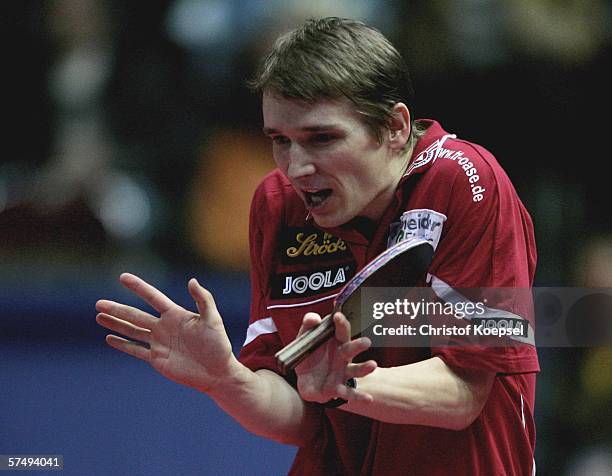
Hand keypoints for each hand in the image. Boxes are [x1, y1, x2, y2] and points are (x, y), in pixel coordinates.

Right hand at [96, 273, 235, 392]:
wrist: (217, 372)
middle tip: (98, 303)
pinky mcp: (157, 359)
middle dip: (117, 309)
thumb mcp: (213, 319)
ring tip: (99, 316)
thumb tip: (192, 280)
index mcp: (176, 314)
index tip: (123, 277)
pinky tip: (109, 338)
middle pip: (135, 315)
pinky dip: (122, 344)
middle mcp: (164, 326)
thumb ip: (203, 300)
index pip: (153, 297)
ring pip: (132, 331)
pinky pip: (136, 350)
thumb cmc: (218, 344)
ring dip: (116, 324)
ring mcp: (159, 342)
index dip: (138, 287)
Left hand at [295, 312, 376, 404]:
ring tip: (373, 365)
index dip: (340, 323)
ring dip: (364, 368)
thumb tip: (313, 318)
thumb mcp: (305, 338)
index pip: (341, 331)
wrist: (305, 380)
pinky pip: (350, 393)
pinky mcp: (338, 389)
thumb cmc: (310, 355)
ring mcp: (343, 373)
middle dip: (358, 345)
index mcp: (336, 342)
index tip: (337, 315)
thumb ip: (308, 326)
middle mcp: (343, 357)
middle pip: (351, 349)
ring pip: (356, 370)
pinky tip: (369, 398)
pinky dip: (360, 396)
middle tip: (366, 342)